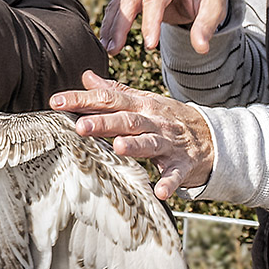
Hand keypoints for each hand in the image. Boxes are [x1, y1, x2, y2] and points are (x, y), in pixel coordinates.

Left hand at [50, 70, 213, 199]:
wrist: (211, 137)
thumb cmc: (169, 118)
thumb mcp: (144, 100)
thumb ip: (115, 91)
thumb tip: (87, 77)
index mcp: (140, 105)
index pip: (108, 99)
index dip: (82, 100)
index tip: (56, 102)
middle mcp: (153, 121)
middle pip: (126, 120)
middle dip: (103, 122)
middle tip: (81, 126)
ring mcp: (169, 143)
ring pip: (150, 143)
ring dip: (135, 146)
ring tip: (118, 148)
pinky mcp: (183, 164)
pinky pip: (176, 175)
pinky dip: (169, 183)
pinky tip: (160, 191)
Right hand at [100, 0, 227, 54]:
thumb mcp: (215, 9)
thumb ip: (206, 27)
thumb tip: (201, 48)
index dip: (150, 23)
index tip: (149, 46)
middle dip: (121, 25)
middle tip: (115, 50)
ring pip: (119, 2)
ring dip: (111, 26)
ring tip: (109, 49)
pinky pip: (118, 5)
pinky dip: (111, 23)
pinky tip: (108, 41)